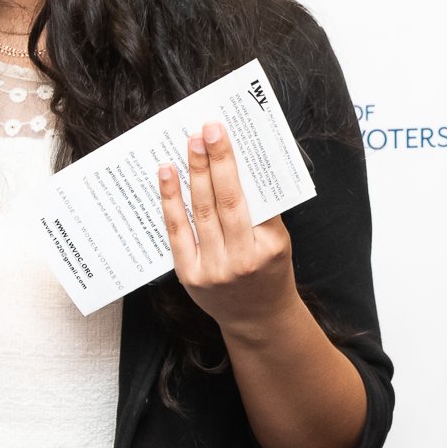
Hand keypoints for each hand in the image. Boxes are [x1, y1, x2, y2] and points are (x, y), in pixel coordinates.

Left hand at [159, 121, 298, 335]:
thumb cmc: (269, 272)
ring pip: (202, 212)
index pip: (256, 198)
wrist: (256, 318)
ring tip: (190, 143)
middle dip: (216, 160)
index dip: (236, 165)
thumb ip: (262, 210)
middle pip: (227, 201)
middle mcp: (242, 259)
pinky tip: (168, 174)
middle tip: (208, 129)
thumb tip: (238, 163)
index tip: (226, 135)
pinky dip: (171, 200)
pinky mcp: (189, 275)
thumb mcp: (278, 243)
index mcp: (270, 247)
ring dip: (194, 172)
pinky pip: (177, 231)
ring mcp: (213, 269)